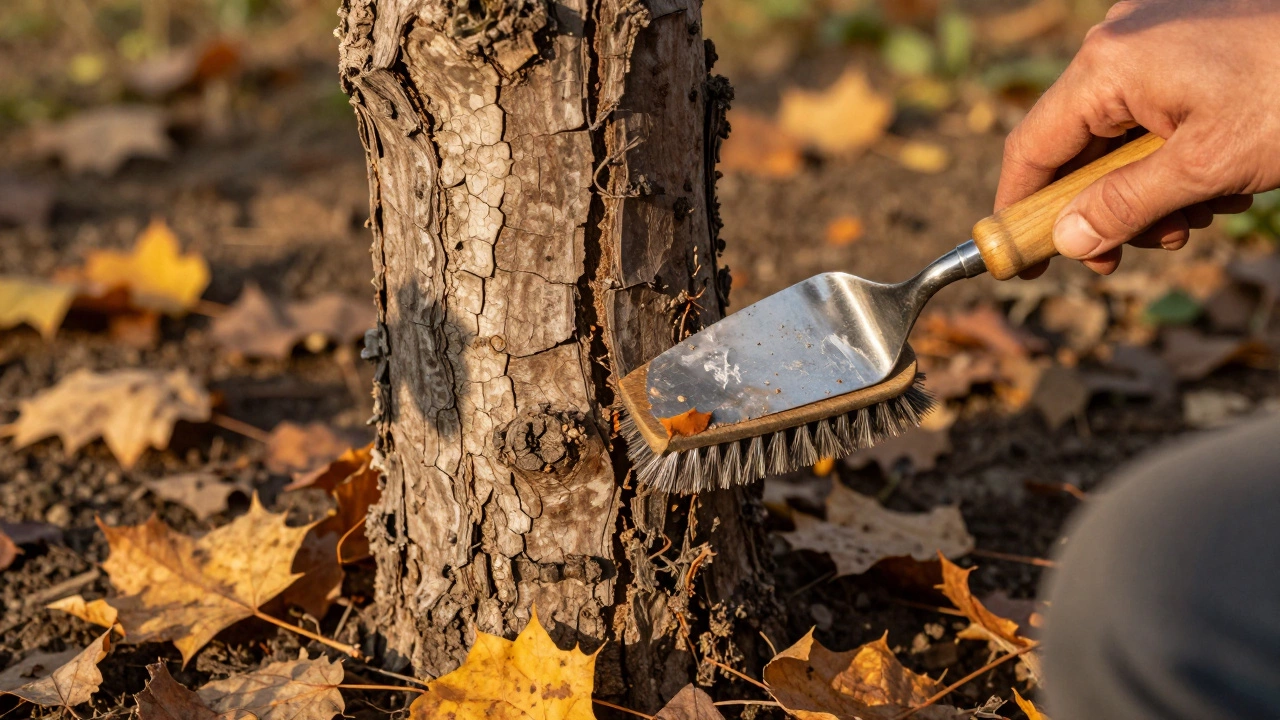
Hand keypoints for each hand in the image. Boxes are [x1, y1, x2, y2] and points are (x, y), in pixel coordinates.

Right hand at [996, 0, 1279, 277]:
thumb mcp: (1205, 169)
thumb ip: (1124, 208)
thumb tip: (1066, 242)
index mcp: (1109, 65)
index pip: (1032, 148)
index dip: (1019, 212)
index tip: (1019, 263)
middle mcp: (1121, 41)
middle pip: (1078, 146)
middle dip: (1104, 209)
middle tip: (1125, 256)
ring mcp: (1157, 35)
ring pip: (1120, 134)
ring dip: (1148, 189)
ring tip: (1203, 212)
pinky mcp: (1190, 39)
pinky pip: (1156, 109)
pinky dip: (1175, 154)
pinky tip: (1221, 178)